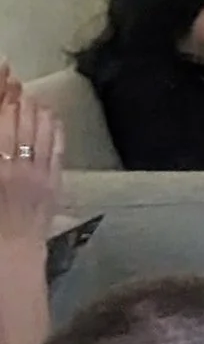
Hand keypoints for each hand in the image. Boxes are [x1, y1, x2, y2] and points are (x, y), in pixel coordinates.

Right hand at [0, 72, 62, 248]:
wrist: (10, 254)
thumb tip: (3, 138)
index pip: (1, 130)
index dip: (4, 108)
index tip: (5, 94)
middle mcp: (16, 168)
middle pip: (20, 127)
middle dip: (20, 105)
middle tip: (18, 90)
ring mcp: (38, 175)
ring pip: (41, 134)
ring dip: (38, 113)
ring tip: (34, 100)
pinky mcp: (54, 183)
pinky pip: (57, 149)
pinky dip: (55, 130)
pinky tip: (53, 118)